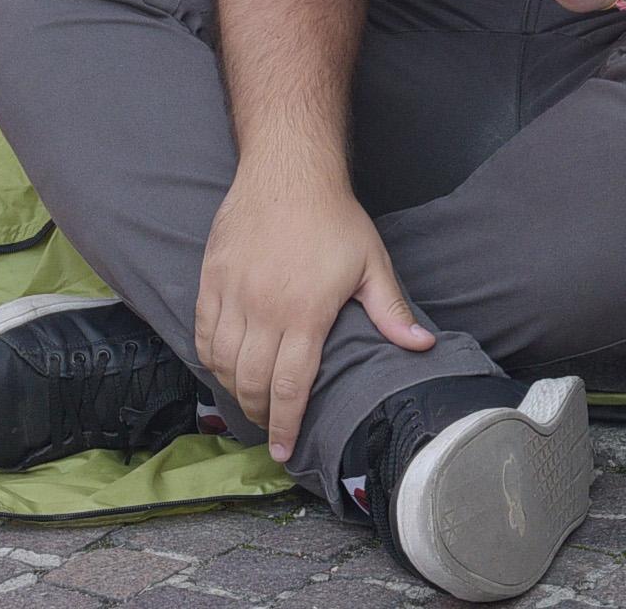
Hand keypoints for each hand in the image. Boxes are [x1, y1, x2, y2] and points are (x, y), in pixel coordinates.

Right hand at [195, 164, 433, 461]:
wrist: (289, 173)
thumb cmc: (335, 218)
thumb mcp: (372, 263)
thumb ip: (392, 311)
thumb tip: (422, 346)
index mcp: (305, 314)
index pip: (290, 387)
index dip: (286, 425)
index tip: (283, 452)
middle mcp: (264, 311)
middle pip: (252, 383)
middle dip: (260, 415)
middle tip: (270, 430)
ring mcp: (233, 295)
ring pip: (222, 363)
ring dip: (233, 391)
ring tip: (249, 402)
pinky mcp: (211, 280)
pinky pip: (203, 333)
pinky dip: (210, 359)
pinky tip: (223, 368)